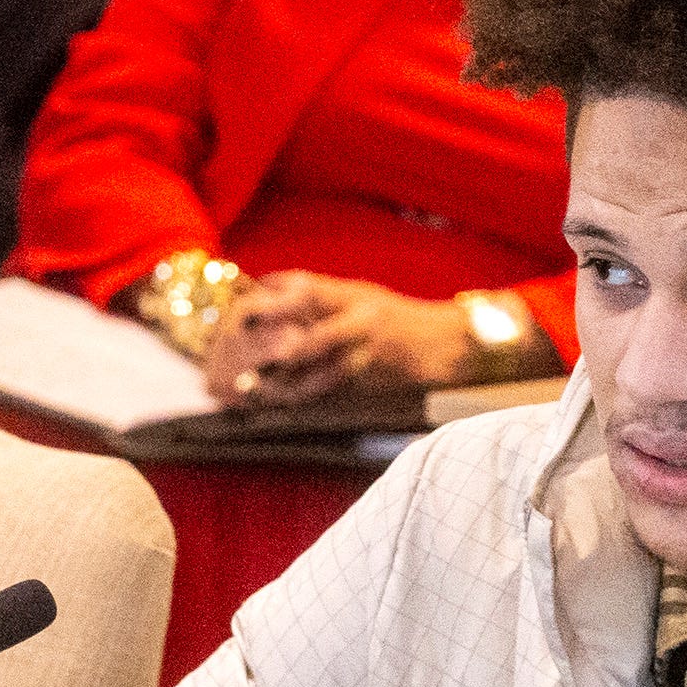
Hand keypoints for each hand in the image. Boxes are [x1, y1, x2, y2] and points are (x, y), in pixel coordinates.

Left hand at [202, 272, 484, 404]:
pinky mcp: (371, 381)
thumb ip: (318, 292)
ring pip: (324, 372)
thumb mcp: (357, 292)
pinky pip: (332, 392)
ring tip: (252, 387)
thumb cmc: (392, 315)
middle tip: (249, 358)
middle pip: (320, 337)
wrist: (440, 343)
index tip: (246, 313)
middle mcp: (363, 324)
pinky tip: (278, 400)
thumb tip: (265, 285)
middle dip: (284, 348)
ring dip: (287, 382)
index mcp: (355, 297)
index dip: (279, 303)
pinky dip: (302, 397)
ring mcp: (369, 356)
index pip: (313, 294)